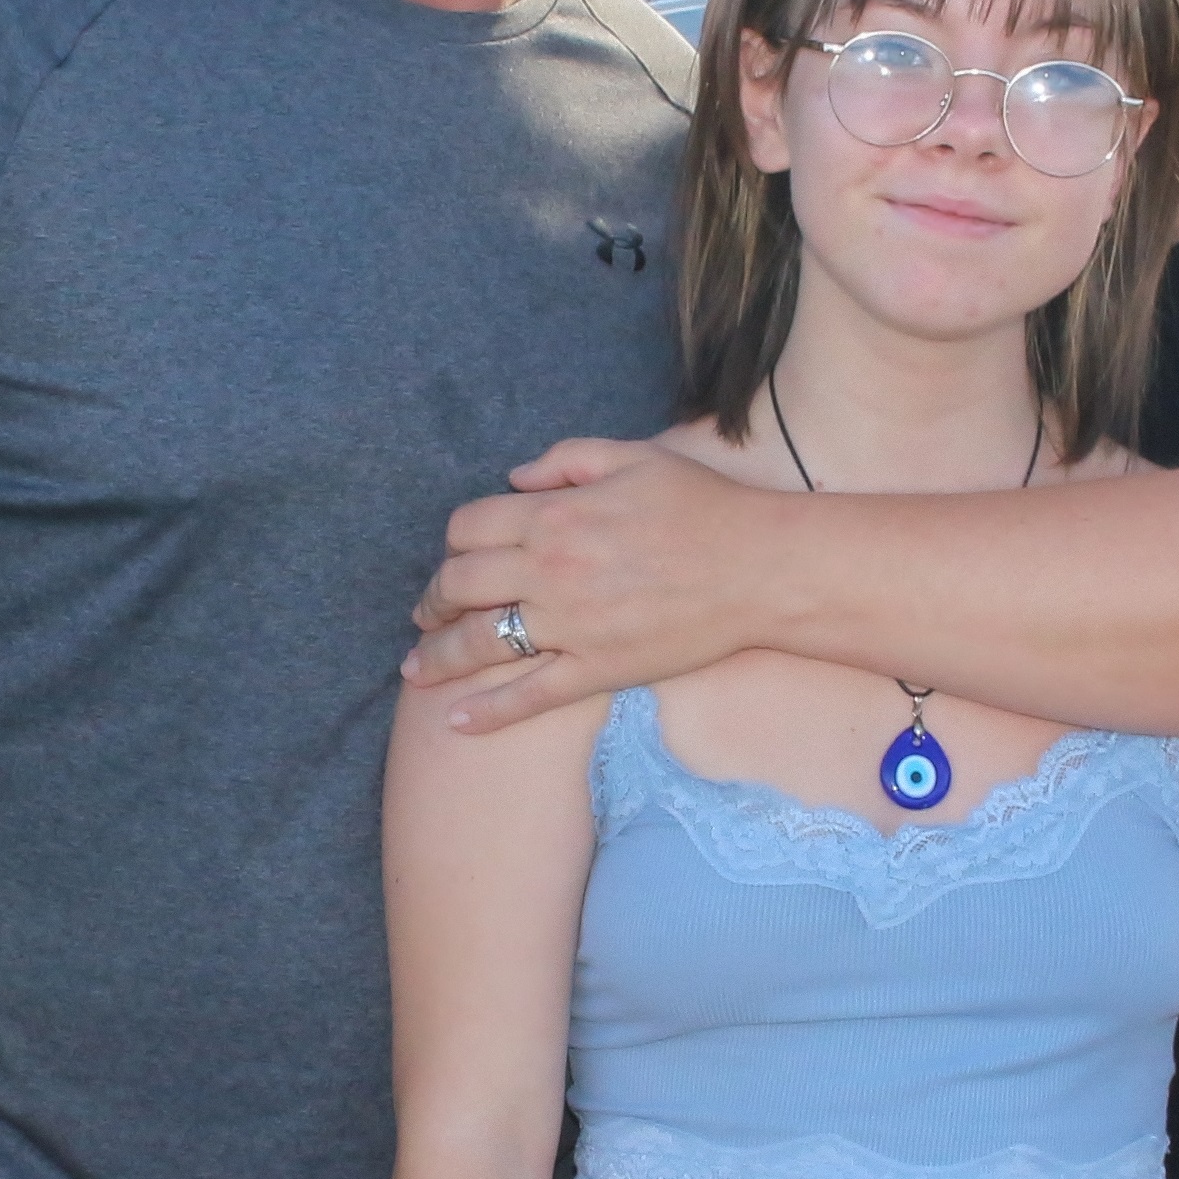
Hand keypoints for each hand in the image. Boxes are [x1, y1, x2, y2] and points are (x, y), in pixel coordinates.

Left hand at [403, 440, 779, 729]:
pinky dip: (488, 711)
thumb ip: (566, 460)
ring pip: (480, 643)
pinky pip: (529, 695)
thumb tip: (515, 478)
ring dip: (438, 654)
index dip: (454, 541)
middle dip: (434, 598)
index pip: (469, 527)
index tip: (457, 555)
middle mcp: (551, 570)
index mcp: (555, 514)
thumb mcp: (633, 457)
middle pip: (460, 583)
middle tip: (428, 611)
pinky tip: (457, 721)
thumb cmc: (703, 507)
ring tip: (417, 667)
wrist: (761, 568)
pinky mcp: (596, 670)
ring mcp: (570, 626)